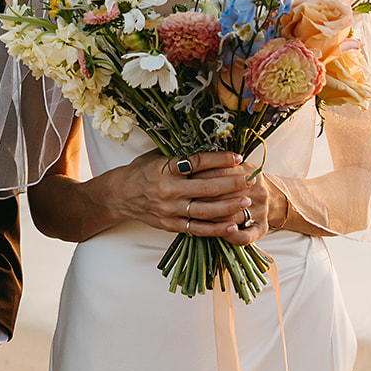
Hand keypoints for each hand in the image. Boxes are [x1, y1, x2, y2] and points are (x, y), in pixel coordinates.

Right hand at [109, 149, 255, 238]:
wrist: (120, 195)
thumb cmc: (142, 171)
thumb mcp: (157, 155)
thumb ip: (181, 152)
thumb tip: (210, 141)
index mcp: (165, 168)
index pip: (198, 162)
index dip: (220, 159)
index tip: (237, 156)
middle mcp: (168, 190)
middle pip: (207, 188)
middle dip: (232, 183)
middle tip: (250, 179)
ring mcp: (170, 210)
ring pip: (206, 211)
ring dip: (229, 206)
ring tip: (247, 201)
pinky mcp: (171, 225)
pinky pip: (198, 229)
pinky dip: (217, 228)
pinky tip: (233, 225)